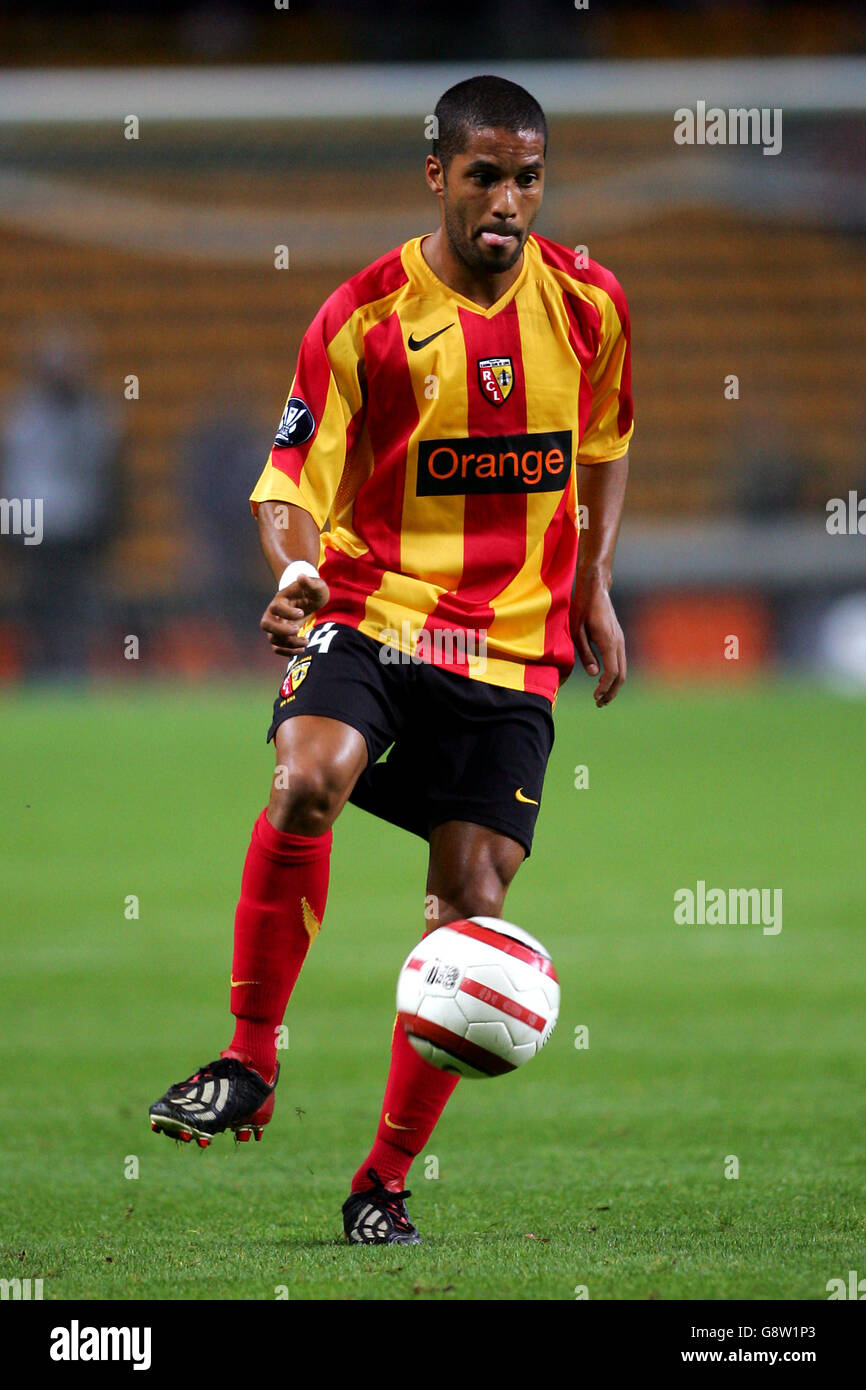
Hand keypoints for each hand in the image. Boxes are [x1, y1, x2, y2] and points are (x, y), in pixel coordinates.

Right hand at [260, 574, 329, 657]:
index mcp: (281, 599)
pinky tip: (302, 649)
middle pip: (266, 624)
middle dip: (281, 630)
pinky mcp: (281, 635)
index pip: (277, 607)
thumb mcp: (316, 585)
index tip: (302, 612)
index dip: (288, 612)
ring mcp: (276, 625)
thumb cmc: (313, 591)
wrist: (309, 599)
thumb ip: (309, 583)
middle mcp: (274, 612)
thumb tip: (301, 575)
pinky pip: (276, 647)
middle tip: (297, 629)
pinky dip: (287, 652)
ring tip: (306, 641)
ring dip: (289, 643)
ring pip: (273, 638)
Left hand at [570, 575, 625, 706]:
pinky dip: (615, 675)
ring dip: (614, 685)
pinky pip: (620, 661)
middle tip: (598, 704)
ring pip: (623, 669)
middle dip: (611, 692)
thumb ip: (585, 654)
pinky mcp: (618, 639)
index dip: (604, 688)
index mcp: (608, 641)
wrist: (595, 589)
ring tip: (602, 697)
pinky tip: (603, 681)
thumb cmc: (581, 608)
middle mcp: (618, 642)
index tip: (594, 697)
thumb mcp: (576, 632)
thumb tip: (595, 674)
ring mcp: (620, 640)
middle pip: (621, 674)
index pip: (611, 672)